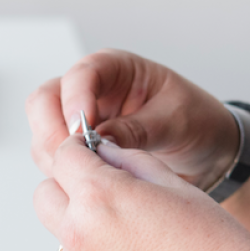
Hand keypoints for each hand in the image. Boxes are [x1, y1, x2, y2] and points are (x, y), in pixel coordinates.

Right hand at [26, 50, 238, 189]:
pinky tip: (84, 181)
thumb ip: (135, 129)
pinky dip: (59, 170)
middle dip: (53, 130)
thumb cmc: (196, 121)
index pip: (80, 75)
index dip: (75, 100)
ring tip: (85, 173)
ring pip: (43, 131)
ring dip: (54, 154)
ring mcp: (78, 119)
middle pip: (45, 100)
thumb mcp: (174, 121)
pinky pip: (51, 155)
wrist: (206, 148)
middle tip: (74, 157)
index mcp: (115, 69)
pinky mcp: (76, 146)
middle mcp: (89, 90)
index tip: (81, 131)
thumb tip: (98, 143)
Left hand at [34, 136, 249, 250]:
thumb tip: (102, 154)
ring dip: (87, 238)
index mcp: (100, 196)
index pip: (63, 156)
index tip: (90, 159)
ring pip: (65, 243)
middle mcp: (79, 235)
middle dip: (66, 191)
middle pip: (45, 197)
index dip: (79, 153)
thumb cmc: (217, 250)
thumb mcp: (177, 186)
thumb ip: (129, 162)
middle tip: (105, 201)